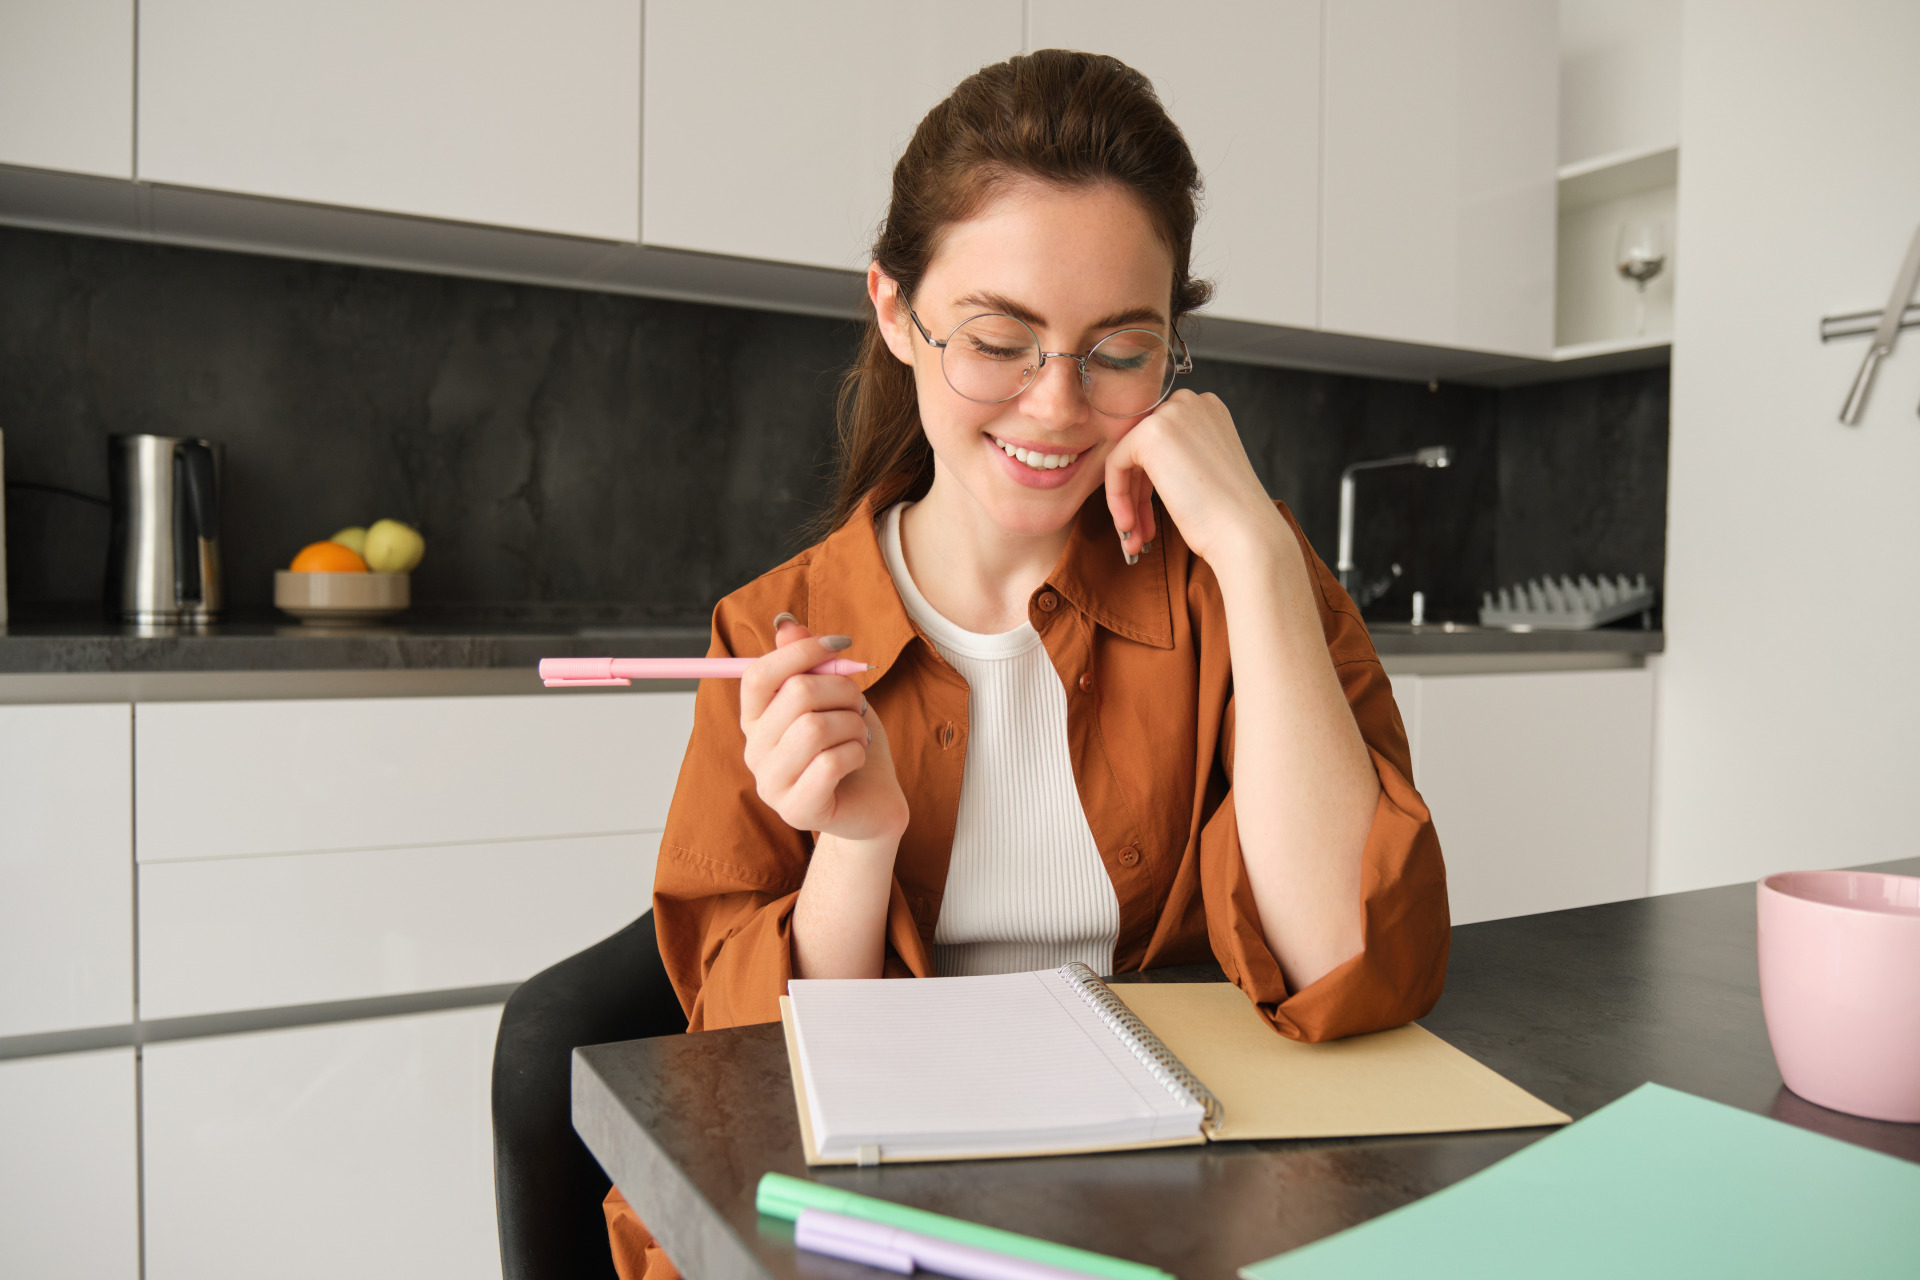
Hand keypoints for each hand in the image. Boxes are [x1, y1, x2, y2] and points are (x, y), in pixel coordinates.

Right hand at [739, 616, 908, 841]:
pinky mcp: (797, 810)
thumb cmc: (850, 745)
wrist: (874, 802)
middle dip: (843, 690)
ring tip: (859, 734)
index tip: (842, 645)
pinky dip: (856, 752)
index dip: (802, 652)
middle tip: (859, 705)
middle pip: (796, 695)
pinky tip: (858, 758)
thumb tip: (786, 623)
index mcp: (756, 720)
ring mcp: (771, 784)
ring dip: (853, 724)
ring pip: (815, 727)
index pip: (759, 674)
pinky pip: (830, 762)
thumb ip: (808, 662)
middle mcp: (754, 752)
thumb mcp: (834, 697)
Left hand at [1102, 390, 1289, 566]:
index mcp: (1208, 409)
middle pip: (1143, 449)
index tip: (1151, 519)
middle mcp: (1191, 402)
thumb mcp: (1204, 472)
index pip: (1164, 442)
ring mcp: (1171, 413)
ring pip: (1128, 459)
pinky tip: (1130, 527)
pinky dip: (1118, 498)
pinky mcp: (1149, 433)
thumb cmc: (1230, 515)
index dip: (1152, 484)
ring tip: (1134, 541)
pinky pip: (1116, 465)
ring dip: (1128, 503)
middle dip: (1138, 496)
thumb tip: (1139, 471)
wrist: (1244, 532)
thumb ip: (1177, 458)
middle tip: (1139, 533)